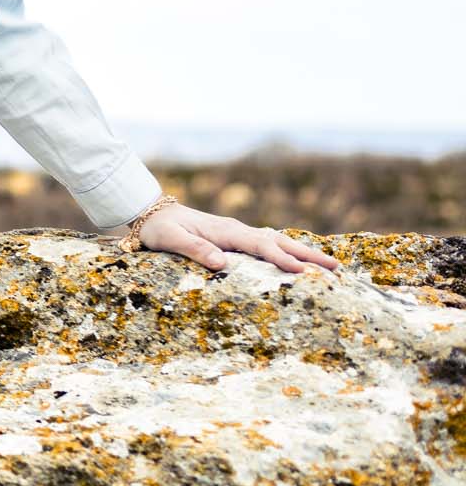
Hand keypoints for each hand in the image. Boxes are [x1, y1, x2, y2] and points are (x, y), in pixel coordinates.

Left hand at [132, 204, 340, 275]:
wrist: (151, 213)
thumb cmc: (160, 229)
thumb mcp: (172, 240)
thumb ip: (195, 250)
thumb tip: (223, 263)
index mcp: (226, 231)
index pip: (261, 246)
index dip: (282, 259)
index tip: (303, 272)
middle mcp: (237, 230)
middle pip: (278, 241)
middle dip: (307, 255)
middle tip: (336, 268)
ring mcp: (237, 233)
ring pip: (277, 241)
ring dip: (302, 253)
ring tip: (329, 266)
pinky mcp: (234, 238)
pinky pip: (267, 244)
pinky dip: (287, 251)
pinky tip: (298, 260)